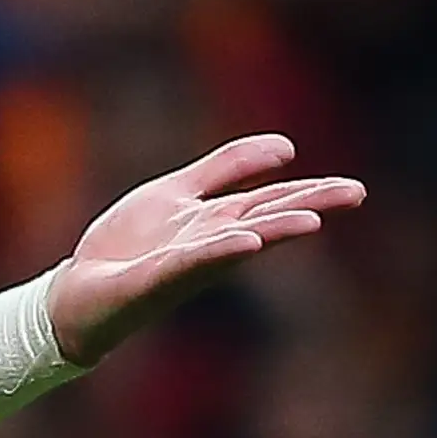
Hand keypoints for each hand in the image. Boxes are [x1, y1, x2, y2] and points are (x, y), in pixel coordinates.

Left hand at [45, 133, 363, 364]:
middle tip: (355, 195)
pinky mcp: (153, 280)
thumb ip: (226, 169)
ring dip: (272, 231)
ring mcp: (184, 263)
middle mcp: (210, 242)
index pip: (271, 201)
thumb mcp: (178, 192)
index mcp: (218, 220)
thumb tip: (288, 147)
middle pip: (265, 218)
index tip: (357, 190)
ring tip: (309, 219)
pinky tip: (246, 240)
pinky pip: (188, 263)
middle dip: (307, 206)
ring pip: (234, 241)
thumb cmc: (130, 247)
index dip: (311, 192)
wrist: (79, 291)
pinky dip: (217, 250)